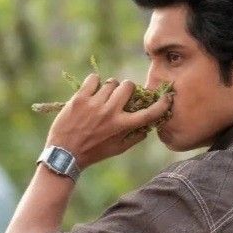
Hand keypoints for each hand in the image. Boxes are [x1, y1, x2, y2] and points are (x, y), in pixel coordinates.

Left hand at [45, 74, 173, 168]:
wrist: (65, 153)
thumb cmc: (94, 152)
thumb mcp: (118, 149)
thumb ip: (135, 138)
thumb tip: (148, 128)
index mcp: (123, 126)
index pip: (149, 113)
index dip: (162, 104)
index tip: (167, 98)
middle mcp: (111, 113)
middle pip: (128, 86)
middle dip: (127, 89)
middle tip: (120, 96)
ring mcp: (94, 104)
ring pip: (111, 82)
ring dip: (110, 88)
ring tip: (103, 97)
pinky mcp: (79, 98)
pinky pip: (93, 79)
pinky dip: (94, 83)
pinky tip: (91, 92)